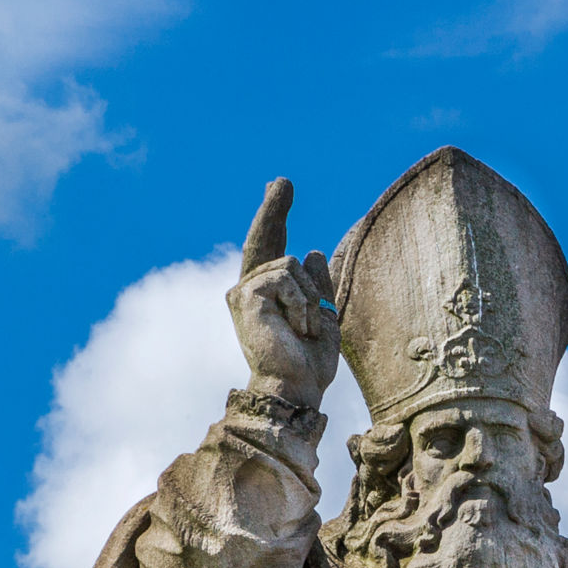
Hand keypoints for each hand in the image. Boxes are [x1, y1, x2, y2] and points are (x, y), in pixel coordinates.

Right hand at [226, 178, 339, 411]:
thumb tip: (313, 250)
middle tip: (283, 179)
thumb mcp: (323, 316)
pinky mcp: (244, 295)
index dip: (274, 216)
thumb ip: (317, 285)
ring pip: (291, 263)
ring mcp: (244, 290)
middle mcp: (249, 288)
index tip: (279, 186)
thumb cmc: (310, 363)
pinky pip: (286, 277)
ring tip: (304, 329)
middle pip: (264, 237)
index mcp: (268, 293)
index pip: (271, 247)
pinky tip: (295, 329)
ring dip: (309, 298)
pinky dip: (301, 303)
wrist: (297, 388)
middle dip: (273, 207)